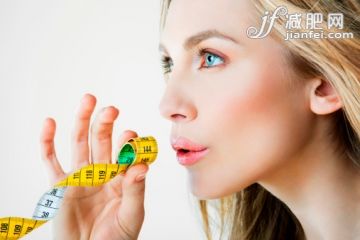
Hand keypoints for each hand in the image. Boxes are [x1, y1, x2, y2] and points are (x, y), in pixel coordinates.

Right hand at [40, 94, 147, 239]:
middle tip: (111, 109)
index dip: (128, 143)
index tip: (131, 135)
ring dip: (82, 120)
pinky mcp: (60, 185)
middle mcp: (102, 171)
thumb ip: (135, 190)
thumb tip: (141, 166)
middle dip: (106, 123)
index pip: (126, 153)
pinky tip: (50, 122)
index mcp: (122, 177)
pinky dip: (48, 142)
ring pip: (79, 142)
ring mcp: (80, 176)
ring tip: (89, 100)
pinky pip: (51, 160)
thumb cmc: (116, 239)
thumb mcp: (131, 215)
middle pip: (102, 140)